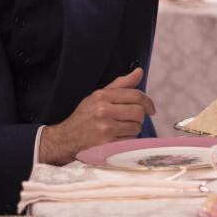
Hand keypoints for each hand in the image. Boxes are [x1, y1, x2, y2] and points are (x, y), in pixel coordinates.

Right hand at [39, 68, 156, 165]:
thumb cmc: (85, 116)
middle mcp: (103, 111)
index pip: (136, 95)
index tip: (151, 109)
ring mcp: (105, 129)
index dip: (148, 102)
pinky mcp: (106, 145)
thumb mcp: (98, 96)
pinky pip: (129, 141)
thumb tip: (139, 71)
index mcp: (102, 96)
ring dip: (133, 130)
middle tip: (132, 120)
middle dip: (139, 117)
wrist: (65, 139)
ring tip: (121, 130)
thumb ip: (120, 84)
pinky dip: (128, 141)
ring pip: (136, 128)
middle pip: (139, 112)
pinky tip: (117, 139)